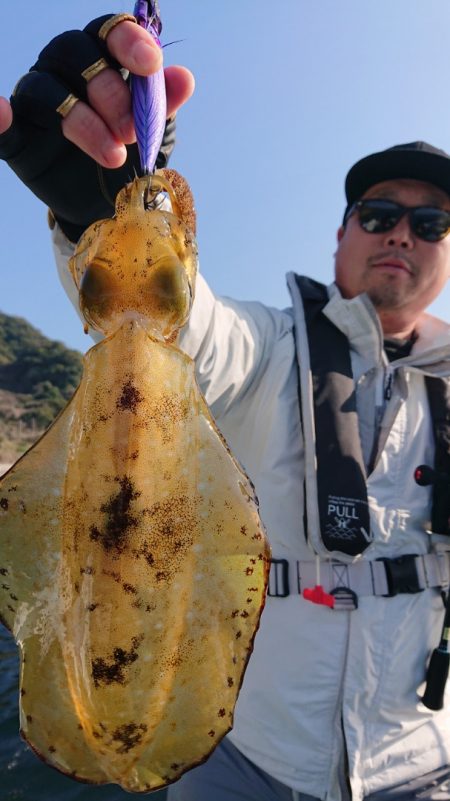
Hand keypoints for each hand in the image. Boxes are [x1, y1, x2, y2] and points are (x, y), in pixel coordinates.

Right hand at [0, 19, 193, 168]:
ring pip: (48, 90)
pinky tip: (3, 114)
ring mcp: (37, 101)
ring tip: (114, 156)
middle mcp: (63, 70)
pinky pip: (2, 122)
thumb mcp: (148, 131)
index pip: (108, 32)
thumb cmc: (125, 154)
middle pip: (77, 53)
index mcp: (99, 59)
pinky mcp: (18, 136)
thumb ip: (160, 104)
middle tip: (133, 132)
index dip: (128, 42)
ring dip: (84, 122)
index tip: (149, 64)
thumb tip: (184, 78)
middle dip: (111, 93)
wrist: (105, 203)